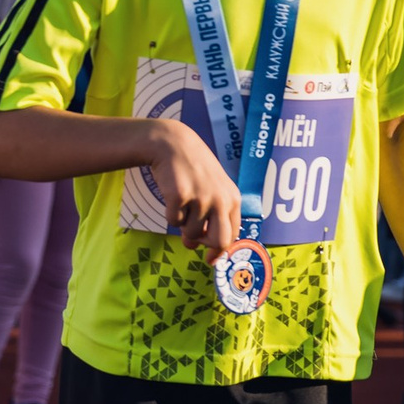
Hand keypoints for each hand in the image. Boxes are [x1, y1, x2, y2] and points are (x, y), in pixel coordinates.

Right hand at [144, 117, 241, 258]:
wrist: (172, 144)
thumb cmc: (191, 169)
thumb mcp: (210, 190)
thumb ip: (209, 217)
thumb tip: (193, 245)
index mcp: (232, 199)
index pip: (232, 235)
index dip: (220, 250)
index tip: (210, 259)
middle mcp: (221, 199)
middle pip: (219, 240)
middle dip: (204, 245)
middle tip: (192, 242)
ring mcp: (201, 198)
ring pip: (191, 232)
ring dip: (183, 224)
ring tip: (181, 205)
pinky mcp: (180, 196)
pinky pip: (173, 221)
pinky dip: (170, 214)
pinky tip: (171, 196)